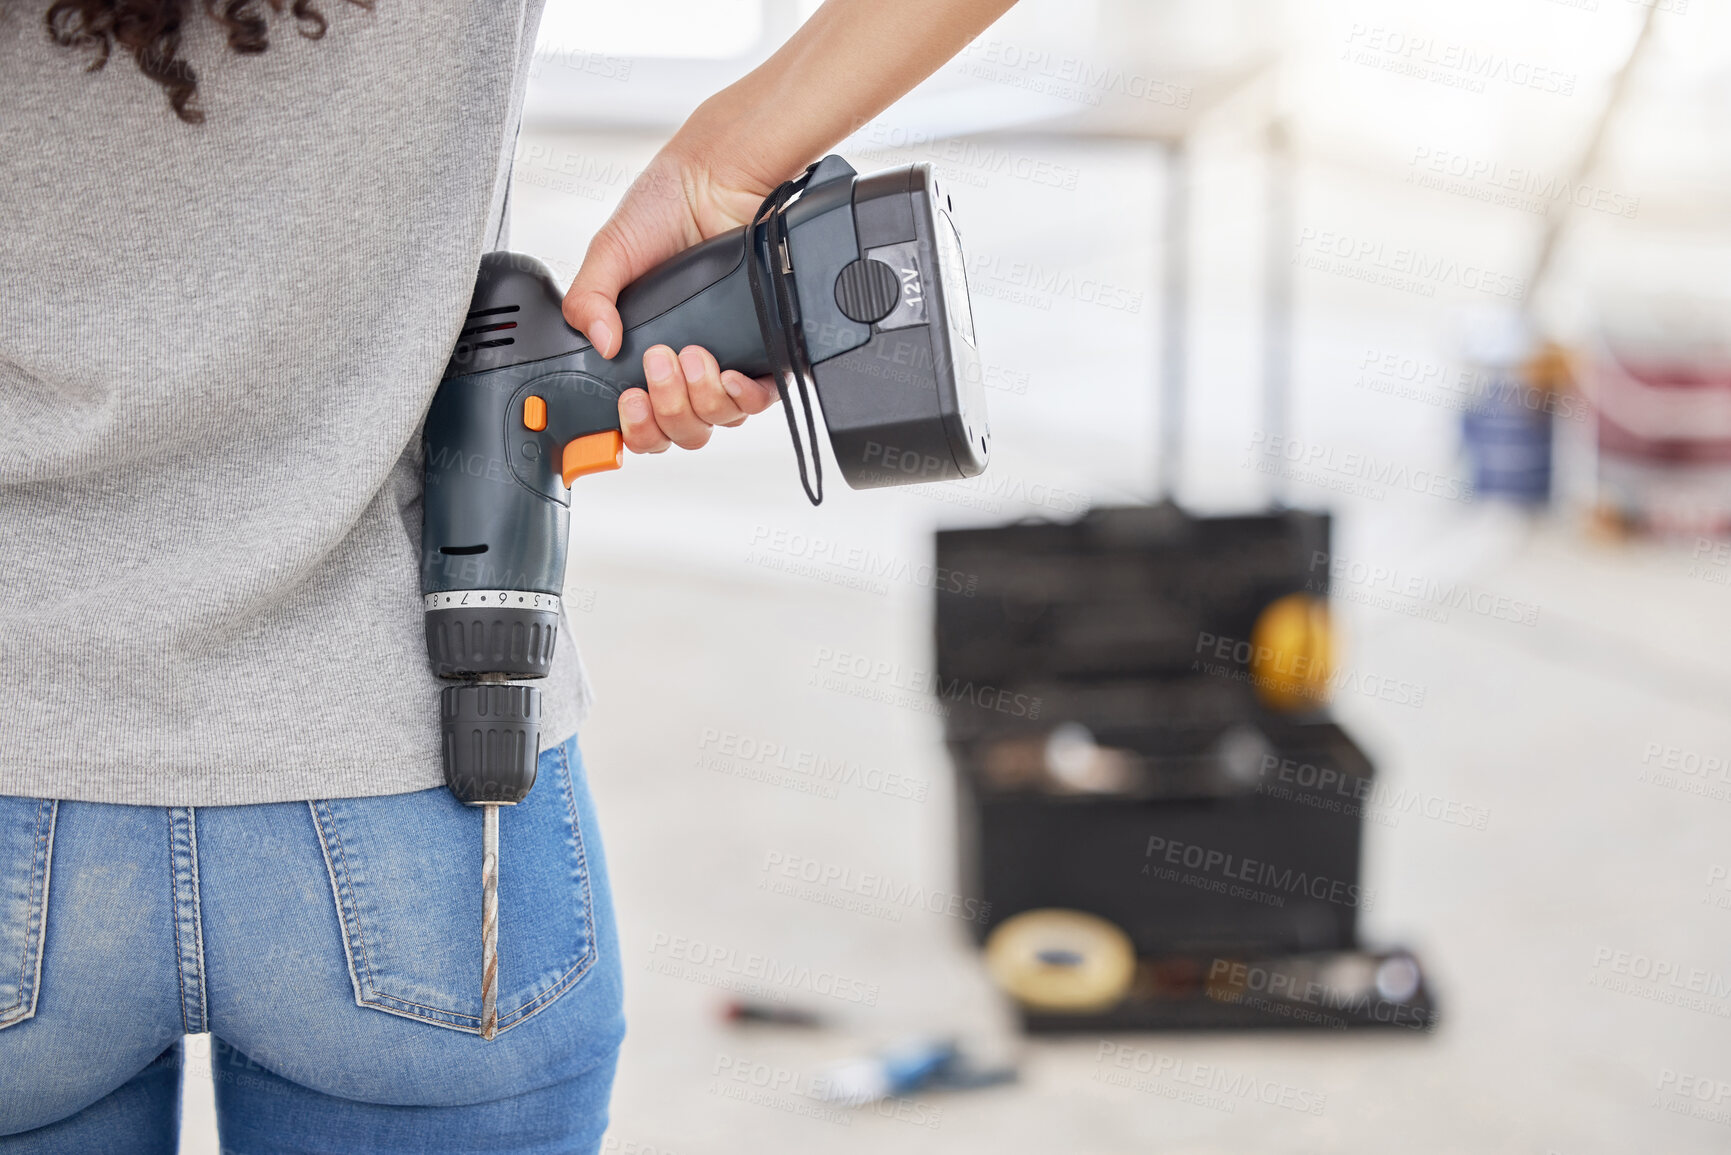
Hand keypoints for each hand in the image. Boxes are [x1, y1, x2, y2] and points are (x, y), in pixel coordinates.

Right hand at [561, 145, 782, 453]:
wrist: (716, 179)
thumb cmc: (666, 208)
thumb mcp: (610, 251)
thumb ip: (589, 297)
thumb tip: (598, 342)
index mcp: (641, 352)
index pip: (637, 418)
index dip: (630, 429)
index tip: (625, 408)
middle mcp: (683, 365)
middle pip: (677, 432)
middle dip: (664, 412)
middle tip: (657, 363)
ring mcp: (723, 361)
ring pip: (714, 421)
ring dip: (698, 399)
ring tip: (689, 354)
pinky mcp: (762, 351)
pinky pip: (757, 400)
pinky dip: (742, 397)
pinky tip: (729, 374)